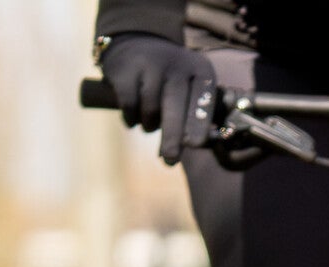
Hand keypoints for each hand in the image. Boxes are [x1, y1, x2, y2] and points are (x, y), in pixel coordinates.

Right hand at [99, 34, 216, 164]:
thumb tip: (184, 151)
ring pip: (150, 110)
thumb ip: (193, 116)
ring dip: (149, 125)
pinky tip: (133, 118)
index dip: (198, 123)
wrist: (136, 44)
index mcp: (200, 69)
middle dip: (173, 137)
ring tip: (150, 123)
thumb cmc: (169, 80)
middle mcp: (177, 64)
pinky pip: (129, 105)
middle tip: (170, 160)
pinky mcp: (125, 69)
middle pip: (175, 107)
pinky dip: (131, 118)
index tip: (195, 144)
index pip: (203, 100)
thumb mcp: (190, 87)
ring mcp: (150, 64)